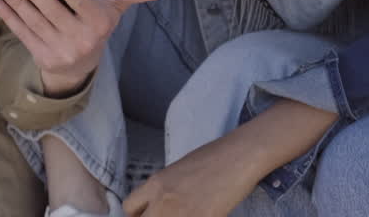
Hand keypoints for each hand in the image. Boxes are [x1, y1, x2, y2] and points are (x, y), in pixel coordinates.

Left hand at [0, 0, 162, 93]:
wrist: (81, 64)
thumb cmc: (95, 24)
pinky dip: (9, 16)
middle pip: (52, 12)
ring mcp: (60, 50)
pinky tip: (0, 2)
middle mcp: (81, 39)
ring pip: (35, 22)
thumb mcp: (114, 7)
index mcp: (98, 23)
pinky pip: (23, 33)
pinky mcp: (42, 56)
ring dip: (17, 3)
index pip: (82, 4)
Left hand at [124, 137, 259, 216]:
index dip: (137, 216)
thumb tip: (157, 206)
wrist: (238, 157)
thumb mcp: (177, 170)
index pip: (129, 208)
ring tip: (185, 213)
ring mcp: (182, 214)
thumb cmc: (212, 158)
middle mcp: (163, 201)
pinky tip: (201, 214)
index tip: (147, 216)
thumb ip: (163, 190)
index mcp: (155, 184)